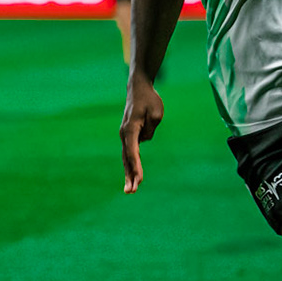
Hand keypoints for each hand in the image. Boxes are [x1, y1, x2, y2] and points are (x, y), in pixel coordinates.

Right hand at [120, 78, 164, 193]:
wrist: (138, 88)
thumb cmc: (149, 100)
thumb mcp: (156, 114)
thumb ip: (151, 130)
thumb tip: (144, 140)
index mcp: (130, 129)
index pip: (133, 152)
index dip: (136, 167)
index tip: (140, 180)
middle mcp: (124, 134)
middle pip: (127, 158)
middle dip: (129, 176)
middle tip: (131, 192)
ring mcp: (125, 135)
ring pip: (126, 158)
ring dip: (129, 174)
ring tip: (131, 190)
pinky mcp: (129, 135)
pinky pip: (130, 154)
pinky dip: (131, 165)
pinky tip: (134, 177)